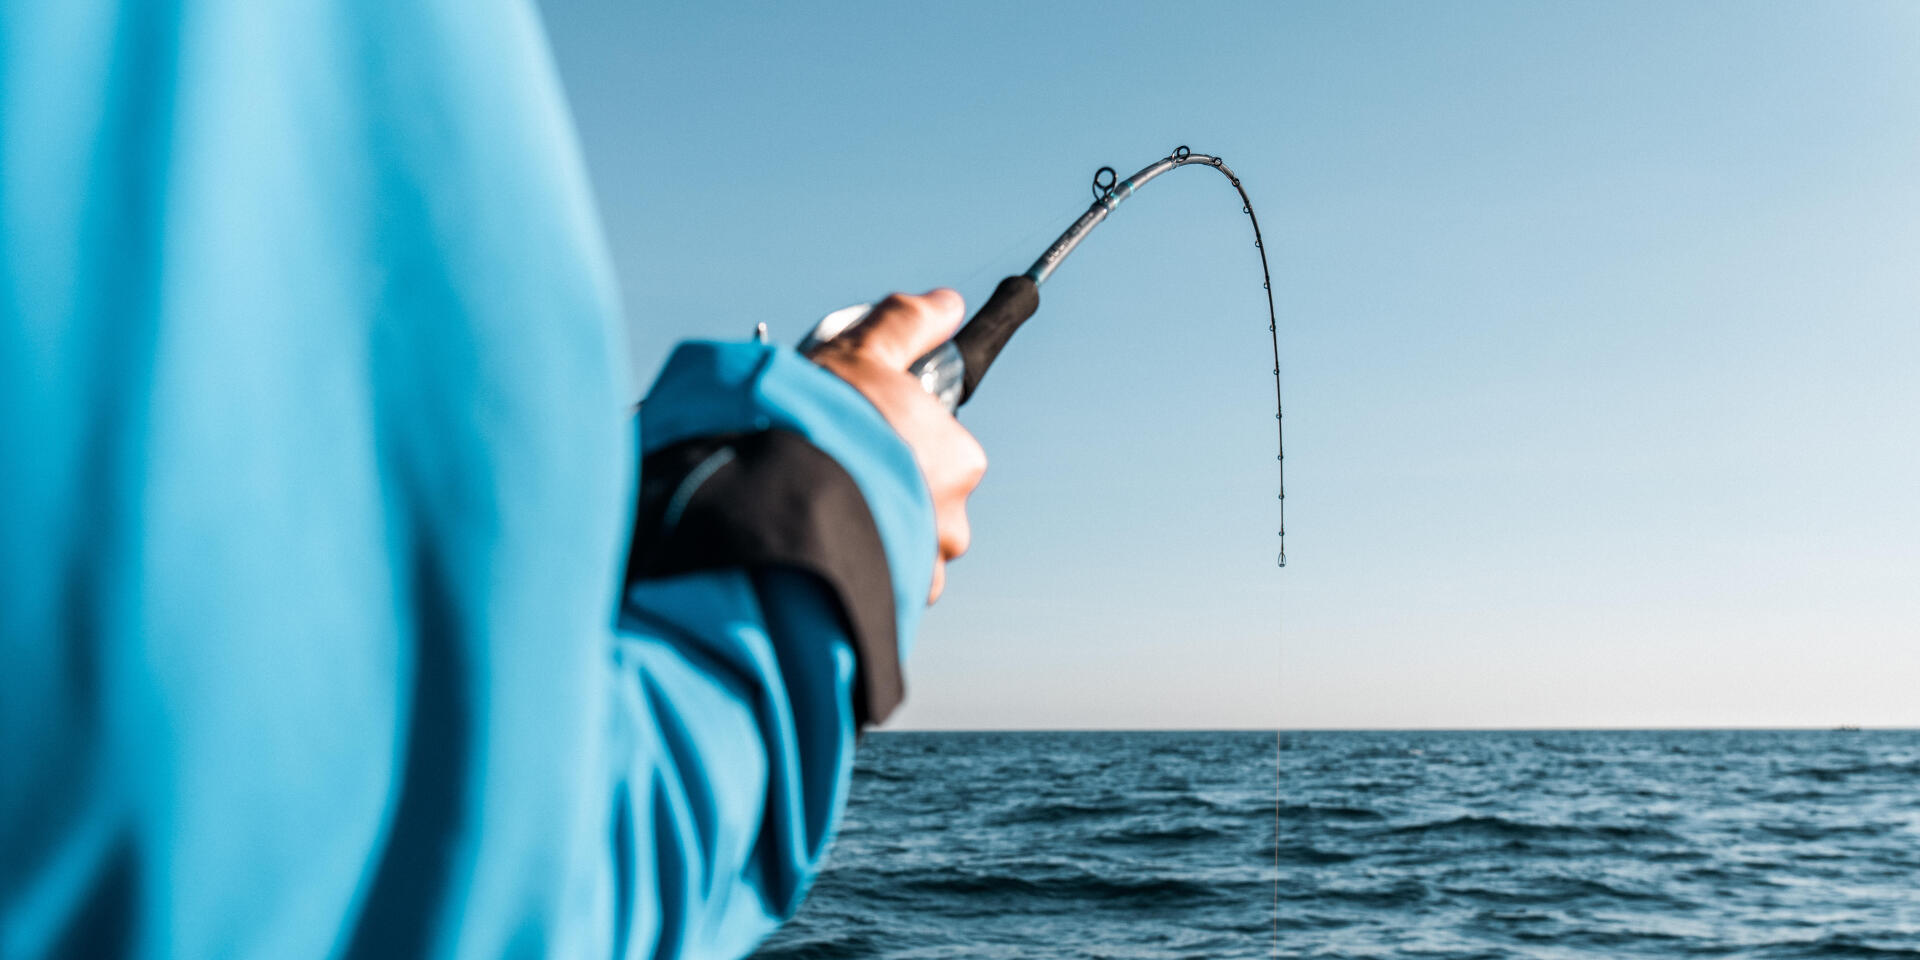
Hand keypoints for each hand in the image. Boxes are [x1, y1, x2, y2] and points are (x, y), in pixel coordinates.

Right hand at [807, 289, 985, 603]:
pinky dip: (860, 573)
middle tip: (833, 470)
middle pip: (924, 499)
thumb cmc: (826, 427)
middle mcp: (954, 518)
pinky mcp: (894, 604)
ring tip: (824, 515)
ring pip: (906, 549)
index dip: (895, 436)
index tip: (860, 433)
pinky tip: (824, 550)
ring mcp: (924, 567)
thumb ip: (907, 325)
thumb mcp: (864, 355)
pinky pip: (883, 588)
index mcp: (960, 458)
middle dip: (885, 487)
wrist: (784, 506)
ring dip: (874, 535)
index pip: (939, 447)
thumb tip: (947, 304)